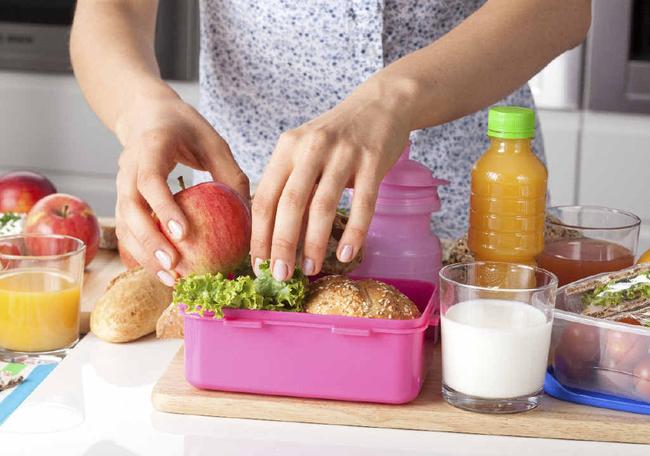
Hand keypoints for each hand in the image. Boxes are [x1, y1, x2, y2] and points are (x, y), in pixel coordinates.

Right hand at [115, 95, 248, 284]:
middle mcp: (128, 167)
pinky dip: (141, 253)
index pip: (150, 180)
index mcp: (151, 147)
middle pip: (131, 209)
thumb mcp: (214, 142)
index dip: (163, 208)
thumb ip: (230, 174)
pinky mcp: (123, 200)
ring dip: (144, 255)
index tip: (182, 234)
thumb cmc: (186, 128)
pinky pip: (126, 230)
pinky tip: (162, 272)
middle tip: (175, 266)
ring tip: (170, 279)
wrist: (146, 115)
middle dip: (150, 241)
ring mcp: (121, 185)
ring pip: (124, 225)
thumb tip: (250, 215)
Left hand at [250, 77, 414, 279]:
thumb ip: (288, 184)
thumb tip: (271, 235)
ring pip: (323, 206)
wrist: (379, 105)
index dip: (259, 234)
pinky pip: (363, 204)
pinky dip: (354, 233)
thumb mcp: (303, 151)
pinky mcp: (372, 162)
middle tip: (280, 276)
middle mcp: (311, 149)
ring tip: (309, 270)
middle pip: (290, 204)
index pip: (265, 197)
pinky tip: (345, 255)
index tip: (258, 264)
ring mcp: (343, 154)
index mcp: (287, 148)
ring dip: (313, 243)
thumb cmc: (335, 137)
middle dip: (282, 245)